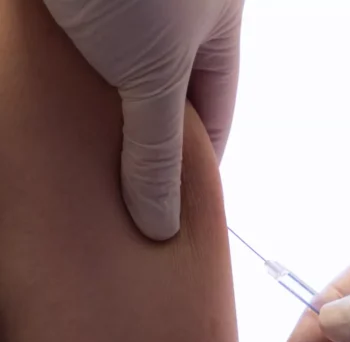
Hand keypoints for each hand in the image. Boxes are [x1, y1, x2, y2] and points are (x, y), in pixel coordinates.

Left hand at [44, 0, 243, 239]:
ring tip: (85, 178)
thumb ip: (156, 151)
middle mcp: (171, 19)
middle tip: (129, 205)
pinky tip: (48, 128)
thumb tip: (162, 224)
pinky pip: (70, 64)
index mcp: (213, 29)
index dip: (196, 168)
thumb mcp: (153, 71)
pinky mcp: (72, 10)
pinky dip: (61, 97)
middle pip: (161, 105)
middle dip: (145, 152)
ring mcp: (122, 11)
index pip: (211, 117)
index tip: (175, 211)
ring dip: (97, 128)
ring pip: (112, 86)